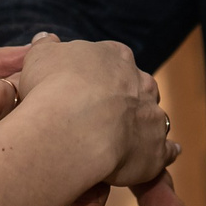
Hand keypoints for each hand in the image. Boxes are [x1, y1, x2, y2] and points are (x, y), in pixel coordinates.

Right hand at [18, 33, 185, 205]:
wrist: (73, 124)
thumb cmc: (52, 86)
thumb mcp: (39, 57)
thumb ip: (46, 49)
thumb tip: (46, 41)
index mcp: (114, 56)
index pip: (112, 63)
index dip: (98, 78)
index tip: (86, 90)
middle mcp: (140, 82)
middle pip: (135, 91)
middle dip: (120, 105)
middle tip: (98, 124)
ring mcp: (152, 115)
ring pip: (151, 122)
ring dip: (138, 133)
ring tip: (117, 152)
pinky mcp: (156, 151)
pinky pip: (165, 153)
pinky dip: (161, 157)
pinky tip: (154, 164)